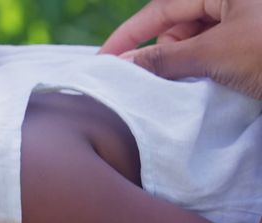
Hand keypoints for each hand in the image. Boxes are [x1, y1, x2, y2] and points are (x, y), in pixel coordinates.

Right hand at [99, 0, 261, 97]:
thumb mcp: (213, 54)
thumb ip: (164, 58)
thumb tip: (123, 64)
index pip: (162, 8)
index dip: (129, 34)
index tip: (104, 57)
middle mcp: (232, 1)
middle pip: (179, 26)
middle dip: (165, 54)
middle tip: (157, 81)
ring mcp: (245, 21)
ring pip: (196, 42)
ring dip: (186, 65)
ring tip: (193, 85)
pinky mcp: (252, 43)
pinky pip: (215, 53)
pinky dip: (205, 69)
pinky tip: (207, 84)